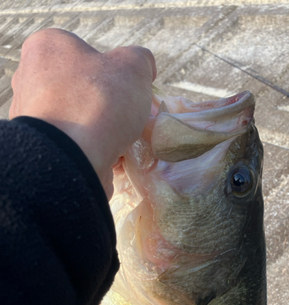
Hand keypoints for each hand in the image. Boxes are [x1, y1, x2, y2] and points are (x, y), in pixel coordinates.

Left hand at [10, 28, 156, 198]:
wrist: (72, 160)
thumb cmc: (99, 102)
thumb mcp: (133, 67)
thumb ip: (141, 60)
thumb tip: (144, 70)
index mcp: (47, 48)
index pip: (86, 52)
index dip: (114, 71)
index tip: (130, 89)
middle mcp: (31, 80)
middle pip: (83, 89)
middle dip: (109, 104)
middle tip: (130, 117)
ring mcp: (34, 119)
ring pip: (81, 120)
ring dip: (104, 131)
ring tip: (124, 141)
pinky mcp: (43, 150)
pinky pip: (76, 146)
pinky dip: (95, 151)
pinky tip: (112, 158)